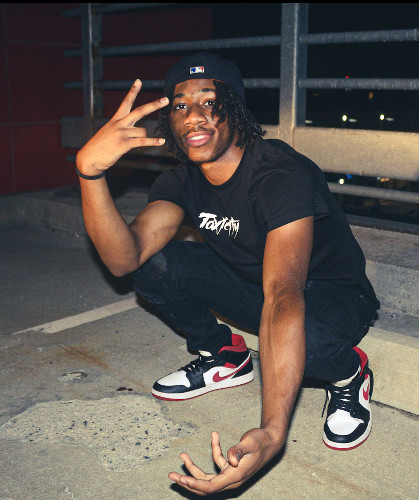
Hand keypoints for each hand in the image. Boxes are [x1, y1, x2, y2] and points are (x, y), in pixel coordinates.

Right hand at [76, 79, 168, 175]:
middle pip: (140, 111)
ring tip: (135, 143)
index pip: (126, 102)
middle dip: (154, 105)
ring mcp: (121, 133)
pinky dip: (153, 142)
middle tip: (166, 99)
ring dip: (144, 138)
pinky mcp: (123, 144)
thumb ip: (123, 129)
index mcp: (115, 119)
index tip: (139, 81)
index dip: (133, 91)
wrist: (89, 158)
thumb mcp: (109, 132)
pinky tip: (162, 141)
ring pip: (142, 131)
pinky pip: (142, 141)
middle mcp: (119, 124)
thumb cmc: (100, 147)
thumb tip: (140, 132)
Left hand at [168, 429, 282, 495]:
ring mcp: (231, 474)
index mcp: (234, 477)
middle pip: (205, 486)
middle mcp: (231, 480)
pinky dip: (214, 450)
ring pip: (208, 476)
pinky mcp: (232, 467)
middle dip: (187, 481)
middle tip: (172, 476)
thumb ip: (239, 451)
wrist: (271, 440)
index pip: (209, 486)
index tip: (181, 479)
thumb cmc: (261, 441)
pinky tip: (214, 435)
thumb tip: (230, 459)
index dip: (194, 484)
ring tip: (183, 456)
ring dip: (194, 468)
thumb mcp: (250, 443)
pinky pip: (218, 462)